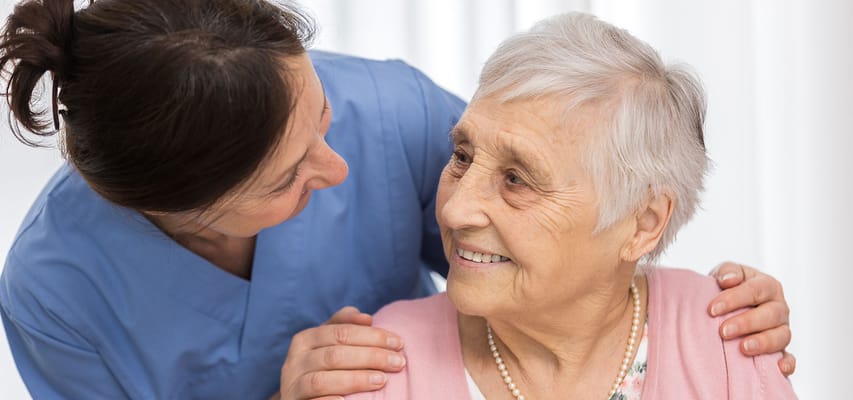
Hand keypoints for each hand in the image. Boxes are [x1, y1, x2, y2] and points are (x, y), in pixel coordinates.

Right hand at [276, 306, 405, 399]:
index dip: (372, 336)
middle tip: (398, 362)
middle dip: (371, 356)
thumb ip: (344, 326)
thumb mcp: (328, 344)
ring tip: (382, 380)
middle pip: (335, 355)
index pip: (341, 332)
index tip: (398, 343)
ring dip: (356, 379)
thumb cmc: (321, 367)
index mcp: (305, 339)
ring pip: (323, 380)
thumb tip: (367, 318)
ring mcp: (293, 385)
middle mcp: (295, 361)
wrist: (299, 397)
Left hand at [708, 262, 795, 375]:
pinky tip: (778, 368)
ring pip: (781, 336)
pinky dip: (787, 363)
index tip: (712, 309)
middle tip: (723, 332)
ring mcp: (782, 329)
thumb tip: (728, 280)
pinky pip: (790, 357)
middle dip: (746, 323)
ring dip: (763, 342)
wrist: (726, 308)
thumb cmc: (726, 289)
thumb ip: (727, 271)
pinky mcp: (781, 349)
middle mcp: (779, 307)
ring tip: (743, 348)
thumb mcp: (725, 275)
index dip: (734, 299)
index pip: (755, 290)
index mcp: (767, 286)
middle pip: (770, 314)